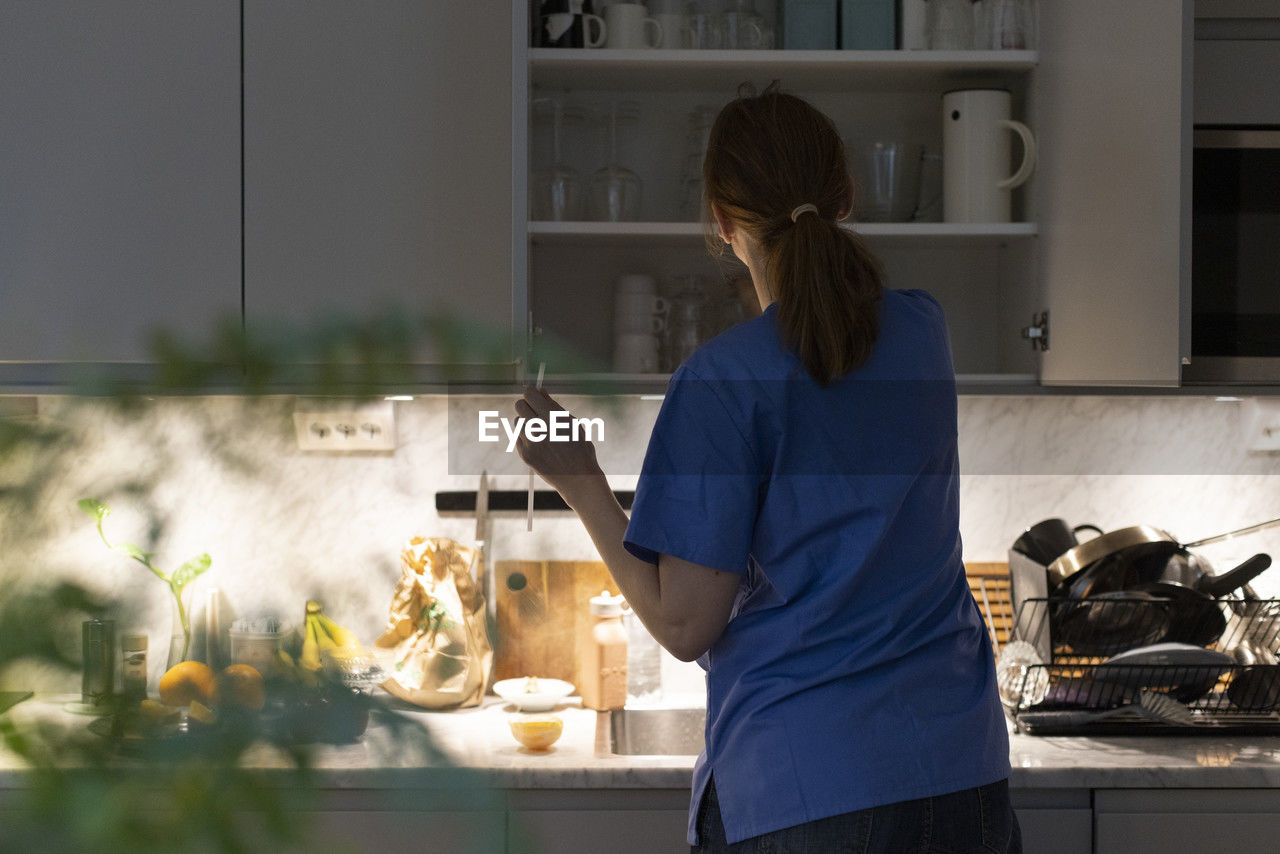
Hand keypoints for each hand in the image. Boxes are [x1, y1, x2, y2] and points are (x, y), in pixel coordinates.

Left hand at [513, 386, 604, 503]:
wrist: (578, 478)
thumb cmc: (580, 448)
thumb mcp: (572, 423)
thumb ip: (554, 406)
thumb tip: (541, 391)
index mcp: (552, 418)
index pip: (529, 395)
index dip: (531, 392)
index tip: (534, 394)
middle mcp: (538, 429)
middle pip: (519, 406)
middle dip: (527, 405)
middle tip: (537, 411)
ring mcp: (530, 443)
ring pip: (517, 422)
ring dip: (526, 422)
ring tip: (541, 431)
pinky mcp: (525, 455)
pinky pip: (518, 438)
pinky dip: (526, 437)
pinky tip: (540, 444)